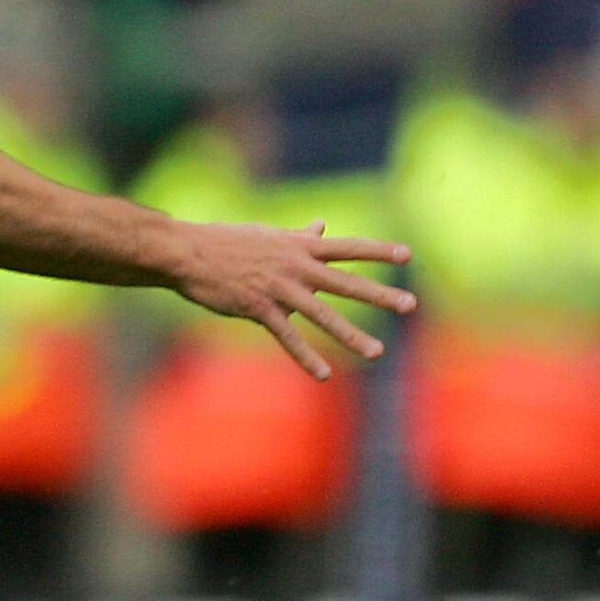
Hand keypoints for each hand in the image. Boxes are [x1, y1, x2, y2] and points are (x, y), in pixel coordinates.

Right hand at [171, 220, 417, 378]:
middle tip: (410, 304)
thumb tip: (322, 226)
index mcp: (300, 246)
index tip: (407, 255)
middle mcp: (296, 266)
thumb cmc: (228, 241)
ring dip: (351, 334)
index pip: (348, 247)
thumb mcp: (270, 234)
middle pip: (346, 282)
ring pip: (323, 314)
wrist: (190, 254)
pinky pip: (288, 336)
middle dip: (379, 293)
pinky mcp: (259, 309)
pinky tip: (323, 374)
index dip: (378, 251)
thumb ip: (300, 236)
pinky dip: (305, 356)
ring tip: (377, 351)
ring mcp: (279, 289)